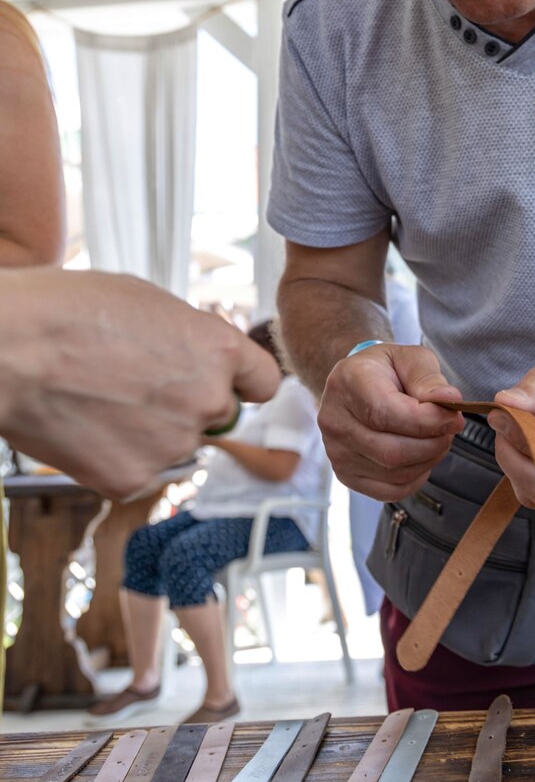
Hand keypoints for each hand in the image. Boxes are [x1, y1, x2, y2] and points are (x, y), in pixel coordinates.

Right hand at [0, 268, 280, 497]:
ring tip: (94, 396)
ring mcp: (172, 444)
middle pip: (214, 413)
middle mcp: (207, 401)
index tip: (228, 385)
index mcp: (218, 350)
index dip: (242, 382)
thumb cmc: (69, 310)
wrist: (9, 350)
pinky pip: (134, 470)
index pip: (263, 382)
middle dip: (183, 402)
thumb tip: (197, 359)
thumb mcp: (148, 302)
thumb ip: (189, 337)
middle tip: (129, 382)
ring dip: (145, 429)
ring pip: (171, 442)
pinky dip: (111, 456)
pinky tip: (81, 425)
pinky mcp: (132, 479)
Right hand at [319, 343, 463, 499]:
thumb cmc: (385, 370)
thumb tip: (450, 400)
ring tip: (437, 438)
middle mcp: (335, 420)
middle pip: (391, 451)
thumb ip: (428, 377)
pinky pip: (390, 491)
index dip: (427, 421)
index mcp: (348, 383)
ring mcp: (337, 452)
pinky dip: (416, 478)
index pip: (385, 413)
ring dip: (428, 460)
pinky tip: (421, 457)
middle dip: (433, 444)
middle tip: (450, 429)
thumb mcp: (409, 358)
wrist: (355, 385)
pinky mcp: (346, 475)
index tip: (453, 417)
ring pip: (394, 474)